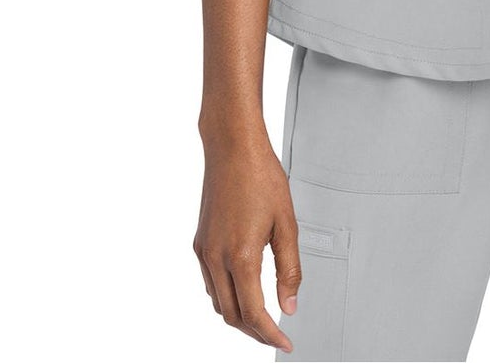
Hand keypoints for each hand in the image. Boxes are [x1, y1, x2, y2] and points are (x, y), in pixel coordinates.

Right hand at [192, 132, 301, 351]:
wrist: (233, 147)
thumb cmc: (261, 176)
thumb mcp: (287, 223)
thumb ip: (289, 269)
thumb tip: (290, 304)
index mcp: (240, 255)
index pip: (254, 313)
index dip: (270, 335)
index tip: (285, 342)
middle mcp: (216, 257)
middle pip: (232, 315)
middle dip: (254, 331)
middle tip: (276, 334)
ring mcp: (204, 250)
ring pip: (218, 302)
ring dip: (239, 316)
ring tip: (263, 317)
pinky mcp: (200, 241)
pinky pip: (210, 282)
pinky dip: (226, 296)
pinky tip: (243, 290)